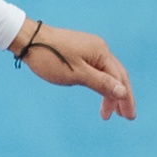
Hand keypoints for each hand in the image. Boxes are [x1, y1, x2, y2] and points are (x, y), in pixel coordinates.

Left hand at [11, 20, 135, 120]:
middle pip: (117, 76)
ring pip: (106, 73)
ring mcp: (90, 49)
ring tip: (109, 112)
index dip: (125, 99)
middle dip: (122, 97)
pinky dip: (101, 84)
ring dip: (110, 92)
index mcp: (101, 52)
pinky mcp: (80, 51)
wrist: (28, 39)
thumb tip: (123, 92)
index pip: (119, 78)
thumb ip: (101, 83)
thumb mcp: (77, 74)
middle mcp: (99, 48)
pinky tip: (99, 94)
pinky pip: (97, 69)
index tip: (128, 117)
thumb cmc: (50, 57)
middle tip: (125, 117)